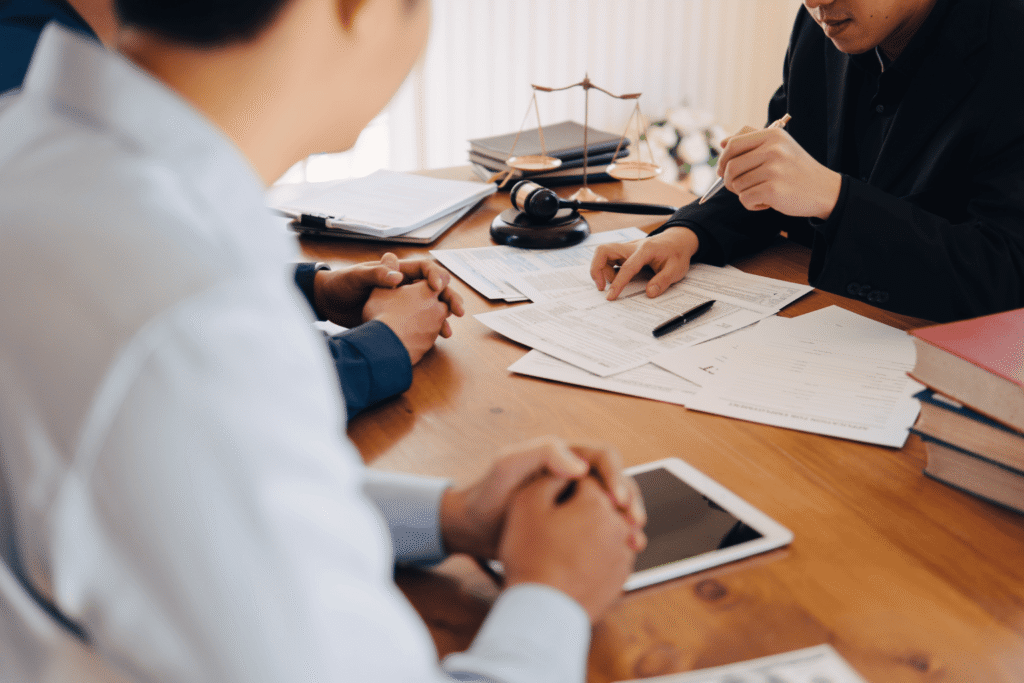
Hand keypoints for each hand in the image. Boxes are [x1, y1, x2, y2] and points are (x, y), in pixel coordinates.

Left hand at [312, 253, 464, 327]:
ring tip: (448, 331)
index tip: (437, 288)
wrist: (330, 304)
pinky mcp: (401, 319)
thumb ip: (376, 275)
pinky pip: (424, 323)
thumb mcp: (357, 277)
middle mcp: (406, 285)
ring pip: (434, 308)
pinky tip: (437, 339)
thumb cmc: (342, 285)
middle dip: (450, 299)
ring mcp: (405, 303)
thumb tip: (396, 276)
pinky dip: (433, 330)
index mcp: (398, 270)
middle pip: (437, 289)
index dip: (436, 276)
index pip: (426, 269)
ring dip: (444, 318)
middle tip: (458, 310)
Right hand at [363, 280, 451, 363]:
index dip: (437, 279)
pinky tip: (407, 334)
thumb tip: (390, 257)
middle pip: (443, 301)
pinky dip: (422, 333)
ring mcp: (435, 328)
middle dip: (434, 301)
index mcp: (428, 290)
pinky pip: (429, 336)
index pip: (444, 278)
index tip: (430, 283)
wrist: (383, 348)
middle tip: (419, 304)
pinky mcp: (429, 345)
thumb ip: (386, 273)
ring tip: (409, 321)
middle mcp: (437, 308)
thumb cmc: (381, 315)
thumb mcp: (379, 289)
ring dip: (429, 319)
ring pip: (438, 320)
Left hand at [439, 436, 645, 560]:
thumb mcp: (509, 465)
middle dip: (630, 501)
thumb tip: (582, 466)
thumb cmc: (488, 492)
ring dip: (628, 521)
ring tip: (634, 542)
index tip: (617, 501)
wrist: (474, 528)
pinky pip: (604, 527)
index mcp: (566, 457)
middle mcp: (577, 477)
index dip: (616, 476)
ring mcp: (578, 502)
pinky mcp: (575, 526)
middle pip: (617, 482)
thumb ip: (542, 453)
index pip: (604, 458)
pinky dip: (616, 538)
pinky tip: (622, 553)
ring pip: (614, 507)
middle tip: (633, 524)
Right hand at [499, 474, 640, 622]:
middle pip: (604, 500)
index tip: (553, 494)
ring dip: (594, 526)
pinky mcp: (623, 577)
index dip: (568, 481)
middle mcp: (620, 524)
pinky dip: (599, 550)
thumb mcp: (527, 503)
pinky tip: (576, 558)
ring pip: (611, 526)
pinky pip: (613, 552)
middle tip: (560, 517)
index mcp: (598, 502)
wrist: (542, 609)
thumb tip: (570, 468)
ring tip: (567, 539)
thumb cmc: (530, 554)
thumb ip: (550, 475)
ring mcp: (624, 553)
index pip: (588, 477)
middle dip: (586, 502)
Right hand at [590, 227, 699, 300]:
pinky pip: (608, 258)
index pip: (626, 267)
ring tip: (615, 282)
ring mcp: (626, 248)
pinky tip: (617, 278)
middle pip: (603, 251)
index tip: (611, 296)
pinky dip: (607, 269)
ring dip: (602, 270)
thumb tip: (650, 293)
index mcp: (645, 250)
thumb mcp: (676, 269)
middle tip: (601, 286)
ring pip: (603, 254)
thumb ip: (663, 281)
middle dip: (596, 269)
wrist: (677, 241)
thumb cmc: (676, 254)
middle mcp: (632, 246)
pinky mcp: (624, 252)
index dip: (617, 283)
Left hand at [717, 127, 840, 219]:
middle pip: (730, 167)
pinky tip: (766, 202)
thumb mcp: (779, 146)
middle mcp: (773, 149)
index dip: (722, 160)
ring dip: (744, 194)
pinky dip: (752, 205)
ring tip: (761, 192)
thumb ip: (752, 140)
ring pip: (737, 185)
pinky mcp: (773, 190)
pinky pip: (745, 199)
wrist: (825, 190)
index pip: (733, 145)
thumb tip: (722, 143)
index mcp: (772, 135)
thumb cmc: (796, 169)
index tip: (723, 170)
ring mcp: (773, 169)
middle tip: (739, 187)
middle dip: (729, 181)